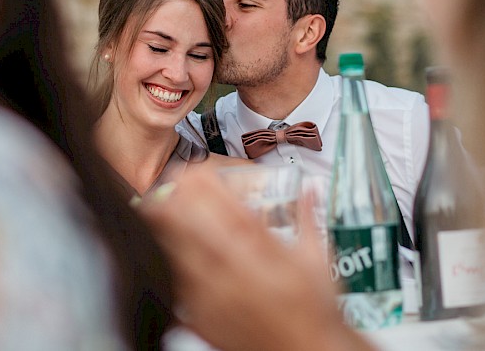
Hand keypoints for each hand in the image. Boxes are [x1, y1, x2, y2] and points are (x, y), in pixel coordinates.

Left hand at [139, 168, 373, 350]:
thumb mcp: (316, 259)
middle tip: (174, 182)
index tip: (195, 169)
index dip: (205, 185)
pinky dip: (179, 261)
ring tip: (168, 208)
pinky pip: (179, 280)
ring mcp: (210, 296)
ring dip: (173, 227)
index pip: (226, 210)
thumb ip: (308, 217)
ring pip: (175, 251)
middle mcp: (230, 273)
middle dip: (177, 199)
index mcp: (260, 252)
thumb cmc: (312, 312)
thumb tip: (309, 189)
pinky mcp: (200, 316)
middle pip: (187, 227)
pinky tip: (185, 252)